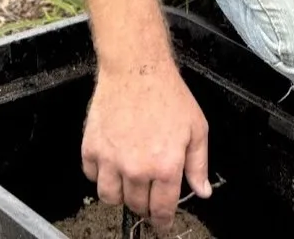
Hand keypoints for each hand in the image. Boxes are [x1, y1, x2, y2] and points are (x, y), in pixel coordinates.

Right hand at [81, 58, 210, 233]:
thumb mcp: (196, 127)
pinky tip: (112, 162)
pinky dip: (100, 174)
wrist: (137, 69)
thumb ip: (199, 164)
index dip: (163, 220)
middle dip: (144, 205)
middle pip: (137, 205)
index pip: (163, 208)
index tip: (162, 223)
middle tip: (148, 197)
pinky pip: (92, 177)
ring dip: (121, 194)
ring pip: (111, 197)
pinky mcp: (91, 149)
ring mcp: (111, 160)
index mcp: (166, 166)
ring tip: (129, 182)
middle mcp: (137, 169)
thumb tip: (202, 192)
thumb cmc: (168, 95)